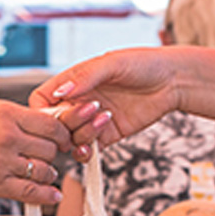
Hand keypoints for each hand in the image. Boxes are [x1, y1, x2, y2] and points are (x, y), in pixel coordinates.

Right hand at [0, 98, 105, 205]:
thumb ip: (15, 118)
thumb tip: (46, 124)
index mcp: (5, 113)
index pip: (50, 124)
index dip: (62, 134)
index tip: (63, 139)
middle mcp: (6, 136)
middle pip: (50, 148)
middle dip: (54, 154)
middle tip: (48, 157)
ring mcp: (0, 162)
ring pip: (43, 170)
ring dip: (47, 173)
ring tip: (43, 173)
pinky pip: (30, 192)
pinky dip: (45, 196)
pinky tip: (51, 195)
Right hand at [31, 48, 181, 149]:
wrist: (173, 81)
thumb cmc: (143, 63)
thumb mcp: (112, 63)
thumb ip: (85, 78)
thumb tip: (62, 92)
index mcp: (74, 82)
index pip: (42, 100)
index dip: (41, 112)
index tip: (52, 115)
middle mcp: (80, 102)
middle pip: (55, 124)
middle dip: (65, 125)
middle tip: (87, 114)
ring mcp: (92, 120)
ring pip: (71, 139)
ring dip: (81, 136)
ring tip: (103, 120)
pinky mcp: (108, 135)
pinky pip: (88, 149)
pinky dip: (86, 152)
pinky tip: (95, 145)